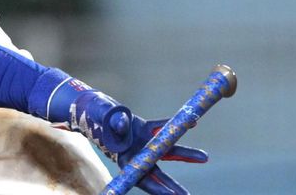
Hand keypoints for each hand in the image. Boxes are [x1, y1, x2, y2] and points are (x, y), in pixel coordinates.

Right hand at [48, 79, 207, 194]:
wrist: (92, 109)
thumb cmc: (94, 118)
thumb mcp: (101, 122)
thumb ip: (113, 125)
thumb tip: (123, 126)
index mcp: (123, 158)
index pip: (141, 177)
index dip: (157, 188)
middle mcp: (134, 153)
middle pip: (157, 171)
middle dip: (172, 184)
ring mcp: (141, 142)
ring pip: (165, 151)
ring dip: (184, 154)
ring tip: (204, 157)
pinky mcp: (143, 129)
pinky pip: (160, 128)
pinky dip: (172, 126)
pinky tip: (191, 123)